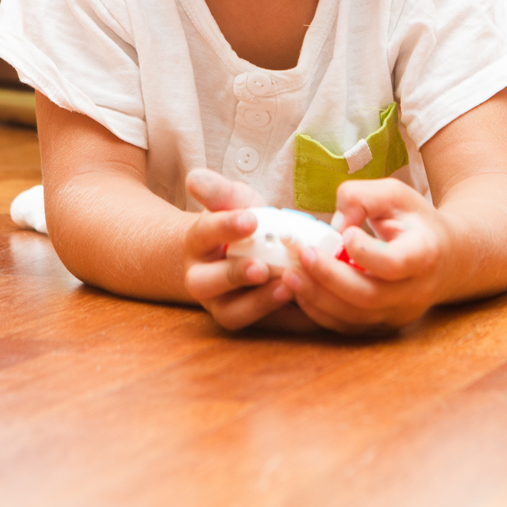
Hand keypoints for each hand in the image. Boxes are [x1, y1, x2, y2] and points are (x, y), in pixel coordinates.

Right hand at [182, 167, 291, 329]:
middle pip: (206, 282)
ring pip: (232, 312)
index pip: (204, 233)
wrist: (240, 254)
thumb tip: (194, 178)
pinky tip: (311, 309)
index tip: (251, 219)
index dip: (225, 227)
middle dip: (235, 275)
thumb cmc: (241, 224)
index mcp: (196, 243)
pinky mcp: (250, 321)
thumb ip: (219, 192)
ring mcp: (221, 304)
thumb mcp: (233, 202)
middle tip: (261, 266)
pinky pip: (265, 328)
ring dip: (260, 303)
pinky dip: (287, 321)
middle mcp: (201, 278)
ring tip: (288, 287)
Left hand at [281, 177, 448, 332]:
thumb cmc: (415, 222)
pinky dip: (320, 311)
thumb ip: (363, 197)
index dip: (366, 253)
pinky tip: (302, 290)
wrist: (446, 258)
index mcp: (424, 254)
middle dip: (330, 277)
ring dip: (318, 297)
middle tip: (302, 255)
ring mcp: (399, 313)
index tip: (345, 233)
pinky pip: (349, 326)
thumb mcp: (395, 195)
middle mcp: (415, 291)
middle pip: (369, 296)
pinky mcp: (383, 325)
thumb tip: (336, 224)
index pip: (395, 264)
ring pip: (355, 316)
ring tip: (291, 274)